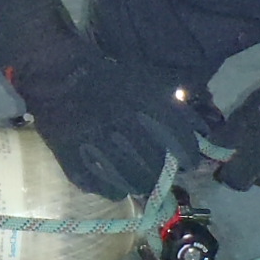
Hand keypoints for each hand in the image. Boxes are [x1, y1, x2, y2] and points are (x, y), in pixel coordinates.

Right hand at [9, 39, 210, 200]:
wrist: (56, 70)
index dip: (187, 155)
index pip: (177, 138)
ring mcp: (94, 141)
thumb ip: (172, 106)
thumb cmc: (105, 75)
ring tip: (139, 184)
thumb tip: (203, 130)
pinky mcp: (70, 154)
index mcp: (142, 103)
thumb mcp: (145, 81)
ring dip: (139, 185)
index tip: (189, 163)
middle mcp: (121, 124)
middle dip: (161, 175)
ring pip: (127, 179)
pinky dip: (109, 189)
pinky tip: (115, 186)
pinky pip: (95, 184)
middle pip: (153, 165)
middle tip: (160, 177)